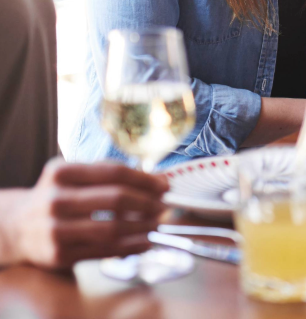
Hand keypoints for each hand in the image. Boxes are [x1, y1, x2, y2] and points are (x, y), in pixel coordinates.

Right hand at [0, 160, 167, 269]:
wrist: (17, 228)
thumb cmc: (58, 197)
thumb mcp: (74, 176)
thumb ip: (112, 174)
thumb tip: (161, 181)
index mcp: (61, 173)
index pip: (114, 173)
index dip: (145, 180)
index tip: (165, 185)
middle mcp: (55, 200)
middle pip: (115, 199)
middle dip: (148, 203)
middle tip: (164, 206)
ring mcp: (55, 229)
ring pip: (112, 228)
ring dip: (143, 227)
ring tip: (157, 224)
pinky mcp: (59, 255)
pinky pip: (104, 251)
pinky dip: (132, 247)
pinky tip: (146, 242)